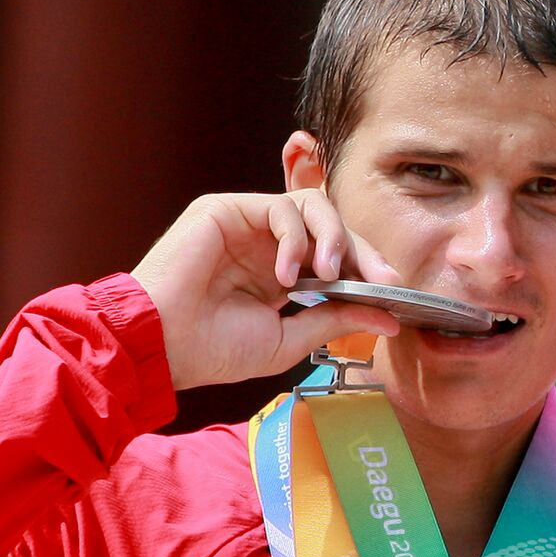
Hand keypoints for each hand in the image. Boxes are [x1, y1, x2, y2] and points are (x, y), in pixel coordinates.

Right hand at [132, 190, 401, 389]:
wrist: (162, 347)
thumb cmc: (214, 349)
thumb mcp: (291, 338)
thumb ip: (337, 319)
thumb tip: (391, 319)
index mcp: (282, 273)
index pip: (338, 255)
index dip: (367, 268)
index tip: (392, 292)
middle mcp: (268, 244)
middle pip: (333, 226)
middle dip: (363, 250)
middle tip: (381, 279)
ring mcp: (248, 224)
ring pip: (313, 206)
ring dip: (334, 238)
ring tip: (330, 274)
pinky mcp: (227, 209)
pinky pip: (281, 208)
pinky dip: (295, 238)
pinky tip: (287, 274)